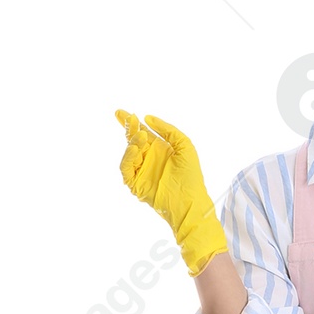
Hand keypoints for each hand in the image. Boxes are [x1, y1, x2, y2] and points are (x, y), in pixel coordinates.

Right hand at [115, 110, 227, 275]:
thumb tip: (148, 118)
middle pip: (133, 140)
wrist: (190, 201)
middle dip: (129, 128)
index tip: (122, 112)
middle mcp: (149, 159)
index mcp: (160, 149)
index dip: (132, 123)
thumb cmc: (190, 175)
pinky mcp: (137, 185)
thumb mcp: (184, 144)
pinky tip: (135, 149)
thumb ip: (167, 129)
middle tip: (127, 118)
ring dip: (132, 141)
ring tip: (141, 136)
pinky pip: (126, 169)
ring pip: (129, 153)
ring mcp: (142, 172)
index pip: (142, 133)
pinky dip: (128, 157)